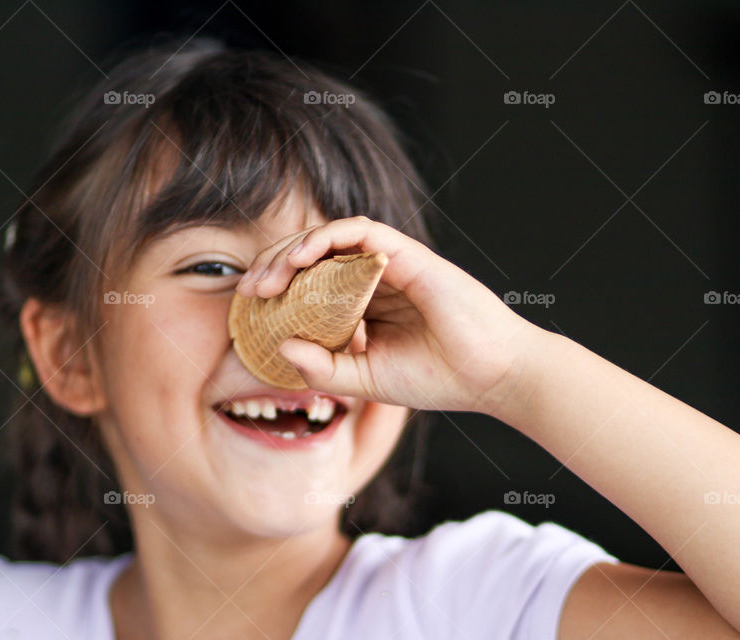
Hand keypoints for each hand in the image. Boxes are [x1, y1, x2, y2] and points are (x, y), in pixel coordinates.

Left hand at [235, 216, 538, 412]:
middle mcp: (372, 279)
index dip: (276, 287)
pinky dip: (325, 237)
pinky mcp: (408, 254)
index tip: (249, 305)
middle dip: (274, 266)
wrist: (491, 377)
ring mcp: (390, 264)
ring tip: (269, 278)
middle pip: (312, 257)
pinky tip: (301, 258)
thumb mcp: (365, 380)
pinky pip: (359, 231)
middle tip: (249, 290)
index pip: (309, 283)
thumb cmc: (436, 378)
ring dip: (293, 251)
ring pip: (329, 238)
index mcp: (363, 305)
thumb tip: (280, 346)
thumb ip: (323, 368)